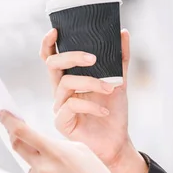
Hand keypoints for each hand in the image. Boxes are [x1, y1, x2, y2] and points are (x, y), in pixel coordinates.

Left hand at [0, 109, 146, 172]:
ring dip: (41, 168)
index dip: (9, 122)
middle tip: (16, 134)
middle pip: (18, 148)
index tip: (2, 114)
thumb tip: (34, 145)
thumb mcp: (80, 151)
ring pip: (32, 170)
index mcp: (56, 152)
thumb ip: (55, 145)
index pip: (23, 133)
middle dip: (15, 139)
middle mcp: (44, 170)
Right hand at [41, 28, 147, 172]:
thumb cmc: (114, 113)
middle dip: (71, 57)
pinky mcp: (62, 122)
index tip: (55, 30)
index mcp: (69, 79)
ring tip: (110, 88)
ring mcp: (59, 107)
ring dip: (91, 82)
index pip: (52, 57)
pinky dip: (90, 104)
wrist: (117, 142)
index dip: (49, 43)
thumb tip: (123, 32)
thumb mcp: (120, 82)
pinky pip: (71, 105)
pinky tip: (104, 109)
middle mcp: (60, 92)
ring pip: (66, 84)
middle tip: (92, 58)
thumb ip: (120, 59)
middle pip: (52, 65)